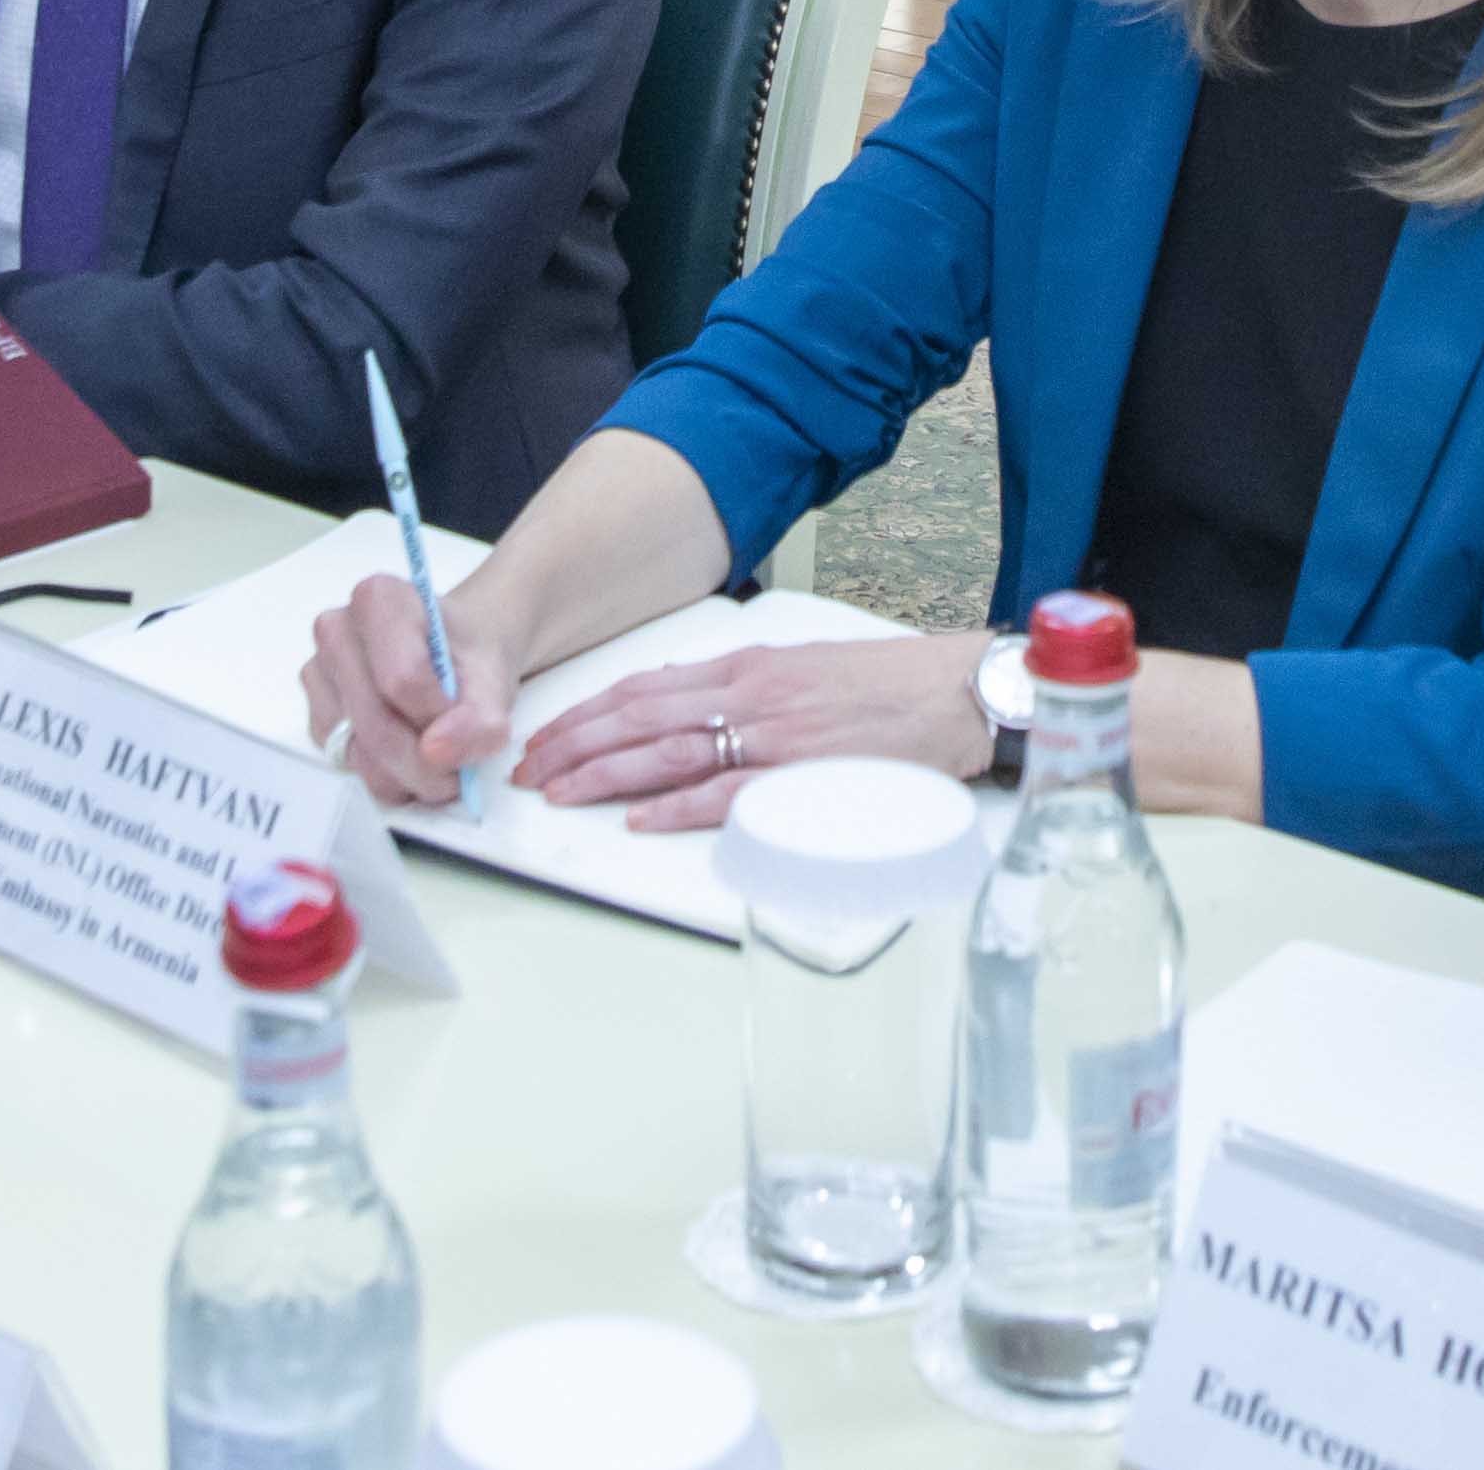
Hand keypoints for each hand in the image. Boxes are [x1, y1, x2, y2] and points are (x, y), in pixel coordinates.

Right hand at [301, 571, 525, 808]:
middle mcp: (336, 631)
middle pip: (376, 724)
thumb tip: (436, 753)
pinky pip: (351, 767)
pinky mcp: (316, 717)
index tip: (470, 719)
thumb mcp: (494, 678)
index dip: (440, 715)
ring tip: (443, 759)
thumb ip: (479, 717)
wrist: (457, 655)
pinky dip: (392, 776)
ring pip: (361, 756)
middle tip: (463, 764)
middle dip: (427, 761)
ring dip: (411, 775)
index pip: (402, 679)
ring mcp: (318, 676)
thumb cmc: (470, 655)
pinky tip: (415, 755)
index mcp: (378, 599)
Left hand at [509, 633, 982, 831]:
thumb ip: (748, 691)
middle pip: (640, 716)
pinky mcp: (802, 773)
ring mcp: (773, 733)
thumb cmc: (890, 688)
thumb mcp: (806, 672)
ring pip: (668, 750)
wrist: (957, 693)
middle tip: (527, 768)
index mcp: (748, 667)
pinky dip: (677, 805)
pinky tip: (638, 817)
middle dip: (575, 742)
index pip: (644, 687)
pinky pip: (726, 792)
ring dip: (605, 772)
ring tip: (558, 791)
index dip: (587, 712)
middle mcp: (750, 693)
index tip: (545, 733)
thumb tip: (692, 713)